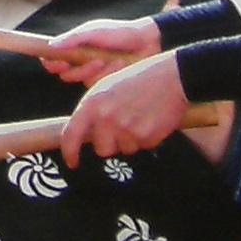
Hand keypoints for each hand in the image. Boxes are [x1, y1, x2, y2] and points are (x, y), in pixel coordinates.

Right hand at [33, 15, 163, 85]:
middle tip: (93, 60)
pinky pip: (96, 86)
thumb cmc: (120, 33)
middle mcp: (80, 62)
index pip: (52, 59)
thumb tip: (51, 45)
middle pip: (64, 74)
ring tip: (109, 59)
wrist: (147, 43)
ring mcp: (92, 75)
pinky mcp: (105, 85)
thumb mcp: (94, 31)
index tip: (59, 62)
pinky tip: (119, 65)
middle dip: (78, 68)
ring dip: (94, 70)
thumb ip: (73, 38)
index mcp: (74, 48)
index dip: (51, 63)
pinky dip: (107, 75)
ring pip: (81, 81)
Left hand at [59, 52, 190, 163]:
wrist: (170, 78)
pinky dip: (146, 138)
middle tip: (124, 125)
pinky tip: (151, 119)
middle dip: (112, 143)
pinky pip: (141, 147)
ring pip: (123, 149)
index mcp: (92, 103)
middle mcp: (106, 117)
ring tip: (139, 117)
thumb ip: (93, 110)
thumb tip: (84, 134)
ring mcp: (125, 128)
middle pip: (102, 149)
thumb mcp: (107, 87)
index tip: (72, 162)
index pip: (71, 134)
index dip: (70, 152)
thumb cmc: (138, 80)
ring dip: (130, 140)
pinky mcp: (145, 136)